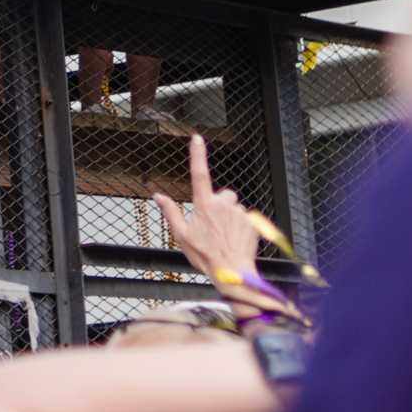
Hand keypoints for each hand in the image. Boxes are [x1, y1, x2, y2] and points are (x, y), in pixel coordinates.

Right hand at [152, 134, 258, 283]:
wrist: (233, 272)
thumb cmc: (205, 256)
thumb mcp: (181, 236)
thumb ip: (170, 212)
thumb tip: (158, 195)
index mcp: (204, 205)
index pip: (199, 174)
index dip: (198, 154)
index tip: (197, 138)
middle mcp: (223, 205)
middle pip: (222, 195)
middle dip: (219, 205)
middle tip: (212, 225)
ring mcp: (240, 213)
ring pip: (234, 208)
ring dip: (230, 217)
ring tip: (225, 236)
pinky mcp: (253, 222)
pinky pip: (245, 219)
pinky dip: (241, 227)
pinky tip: (235, 241)